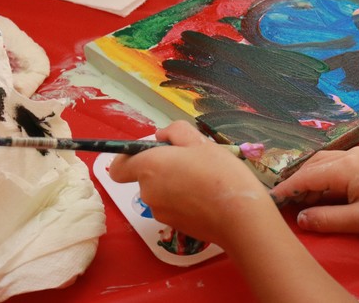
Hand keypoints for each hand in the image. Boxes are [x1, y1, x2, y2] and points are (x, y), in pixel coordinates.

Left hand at [108, 122, 274, 247]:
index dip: (128, 159)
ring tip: (204, 179)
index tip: (149, 152)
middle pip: (146, 177)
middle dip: (164, 168)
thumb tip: (161, 136)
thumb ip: (175, 132)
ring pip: (160, 192)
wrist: (239, 217)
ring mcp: (160, 212)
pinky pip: (172, 206)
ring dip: (174, 184)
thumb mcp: (200, 141)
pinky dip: (183, 200)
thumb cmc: (219, 173)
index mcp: (149, 167)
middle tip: (193, 161)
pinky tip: (207, 197)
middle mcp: (148, 192)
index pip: (118, 167)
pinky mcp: (174, 226)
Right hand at [271, 147, 358, 234]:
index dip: (287, 189)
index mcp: (346, 167)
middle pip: (312, 165)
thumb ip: (327, 219)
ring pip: (324, 162)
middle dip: (296, 182)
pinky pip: (336, 164)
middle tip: (283, 202)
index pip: (306, 176)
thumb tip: (301, 218)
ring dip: (310, 179)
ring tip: (300, 201)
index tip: (270, 200)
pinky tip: (323, 193)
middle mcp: (349, 154)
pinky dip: (323, 177)